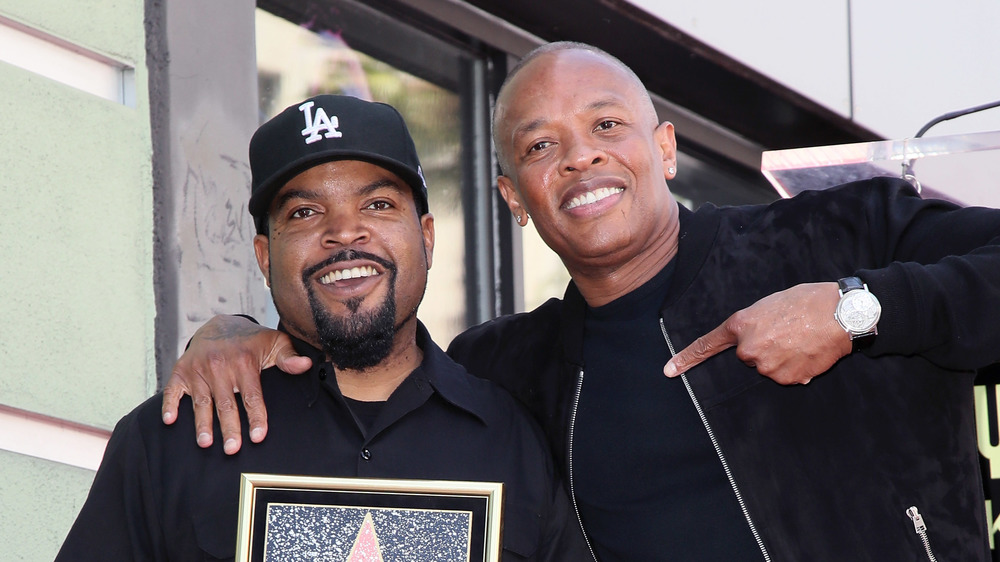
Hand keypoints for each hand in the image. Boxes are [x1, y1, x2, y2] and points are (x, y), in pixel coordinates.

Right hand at [160, 315, 310, 453]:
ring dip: (202, 423)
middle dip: (229, 428)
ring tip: (205, 443)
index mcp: (244, 363)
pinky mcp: (181, 371)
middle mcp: (220, 367)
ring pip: (202, 401)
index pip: (252, 396)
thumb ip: (289, 357)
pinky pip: (172, 390)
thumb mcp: (275, 343)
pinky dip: (170, 405)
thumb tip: (306, 364)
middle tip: (232, 450)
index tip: (259, 437)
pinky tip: (170, 421)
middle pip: (226, 403)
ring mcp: (198, 369)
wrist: (220, 325)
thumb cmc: (252, 342)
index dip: (256, 417)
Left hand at [663, 282, 852, 384]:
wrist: (841, 314)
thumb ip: (754, 323)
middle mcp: (748, 349)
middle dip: (762, 346)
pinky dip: (795, 368)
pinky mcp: (787, 379)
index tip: (669, 371)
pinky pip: (786, 376)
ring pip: (767, 367)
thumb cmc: (807, 301)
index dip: (687, 358)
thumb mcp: (770, 304)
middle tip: (785, 330)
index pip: (708, 344)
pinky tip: (808, 352)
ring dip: (780, 357)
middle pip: (747, 356)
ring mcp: (767, 367)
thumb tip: (757, 343)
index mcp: (741, 325)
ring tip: (800, 338)